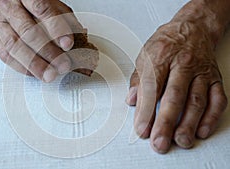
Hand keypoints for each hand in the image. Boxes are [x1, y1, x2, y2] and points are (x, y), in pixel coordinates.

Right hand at [0, 0, 80, 81]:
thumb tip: (79, 38)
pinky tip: (35, 73)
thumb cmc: (26, 2)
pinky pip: (6, 55)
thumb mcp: (48, 2)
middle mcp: (10, 7)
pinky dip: (22, 67)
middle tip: (62, 65)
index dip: (56, 29)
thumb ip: (63, 17)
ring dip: (34, 63)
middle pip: (28, 32)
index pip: (42, 10)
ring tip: (49, 75)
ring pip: (15, 46)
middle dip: (48, 51)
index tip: (68, 44)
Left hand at [127, 20, 227, 152]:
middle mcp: (183, 64)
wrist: (192, 29)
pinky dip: (211, 117)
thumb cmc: (166, 44)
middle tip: (159, 142)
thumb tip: (132, 101)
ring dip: (188, 124)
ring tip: (180, 141)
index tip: (141, 129)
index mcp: (161, 57)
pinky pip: (217, 99)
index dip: (145, 110)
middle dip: (166, 122)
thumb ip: (138, 80)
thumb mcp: (144, 56)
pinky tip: (201, 131)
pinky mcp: (214, 79)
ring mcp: (201, 72)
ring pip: (196, 100)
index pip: (151, 87)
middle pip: (174, 96)